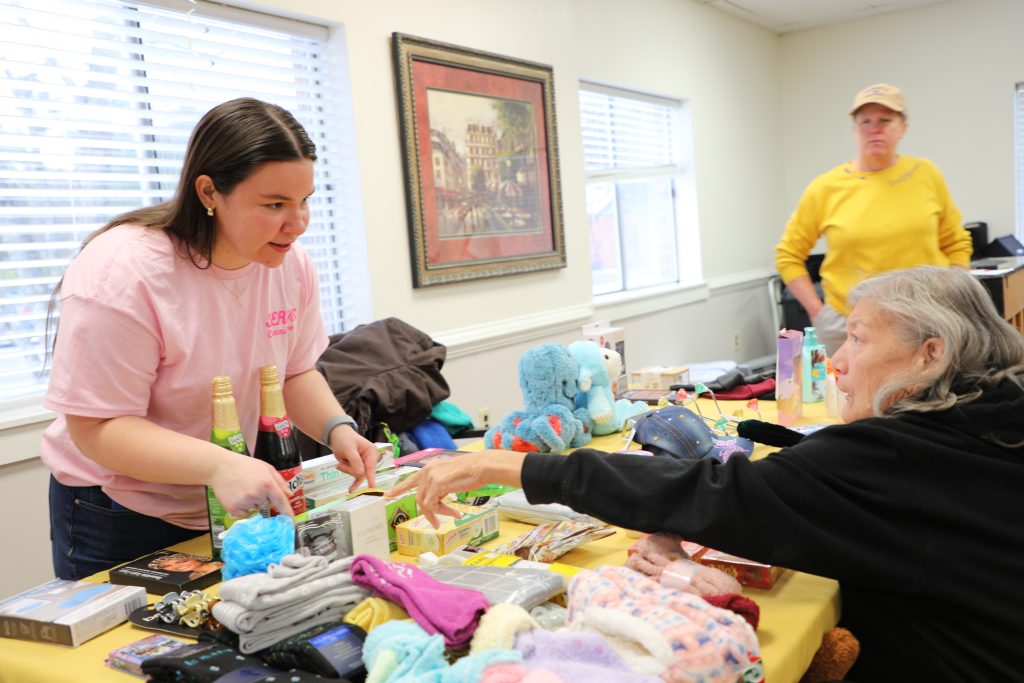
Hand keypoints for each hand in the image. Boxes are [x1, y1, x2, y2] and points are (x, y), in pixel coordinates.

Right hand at [208, 451, 293, 518]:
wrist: (220, 467)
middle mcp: (257, 494)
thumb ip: (280, 481)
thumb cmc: (245, 466)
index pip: (281, 501)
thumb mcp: (266, 468)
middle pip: (267, 505)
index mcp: (267, 483)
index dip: (287, 513)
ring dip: (252, 502)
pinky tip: (237, 495)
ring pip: (255, 509)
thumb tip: (289, 495)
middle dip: (263, 498)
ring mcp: (244, 502)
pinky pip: (244, 513)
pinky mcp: (233, 508)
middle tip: (253, 486)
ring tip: (243, 489)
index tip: (291, 523)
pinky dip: (242, 507)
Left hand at [328, 425, 379, 491]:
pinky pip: (357, 477)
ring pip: (358, 475)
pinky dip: (354, 483)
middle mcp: (370, 459)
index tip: (372, 487)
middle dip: (350, 470)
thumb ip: (355, 460)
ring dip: (347, 471)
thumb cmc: (344, 439)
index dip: (371, 477)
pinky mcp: (359, 468)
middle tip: (339, 465)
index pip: (371, 466)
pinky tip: (351, 490)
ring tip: (339, 464)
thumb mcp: (348, 448)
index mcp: (371, 451)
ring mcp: (365, 464)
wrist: (337, 436)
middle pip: (363, 472)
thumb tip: (361, 473)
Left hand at [386, 449, 526, 527]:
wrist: (482, 466)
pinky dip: (442, 512)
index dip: (399, 488)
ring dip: (437, 514)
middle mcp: (428, 470)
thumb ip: (441, 484)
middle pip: (419, 497)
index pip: (411, 479)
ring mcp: (431, 477)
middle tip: (436, 523)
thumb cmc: (473, 472)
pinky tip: (455, 514)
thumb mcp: (451, 476)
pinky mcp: (436, 484)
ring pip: (424, 503)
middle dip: (427, 512)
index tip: (388, 495)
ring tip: (452, 516)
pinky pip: (432, 505)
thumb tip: (437, 499)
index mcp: (431, 467)